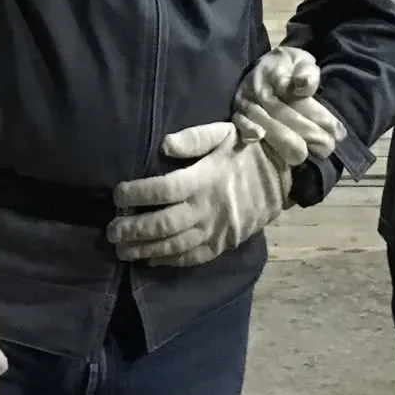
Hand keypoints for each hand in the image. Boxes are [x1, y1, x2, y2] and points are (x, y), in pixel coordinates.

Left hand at [111, 121, 290, 267]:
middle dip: (133, 229)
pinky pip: (193, 257)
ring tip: (122, 249)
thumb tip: (163, 145)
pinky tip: (150, 260)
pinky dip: (170, 261)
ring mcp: (216, 230)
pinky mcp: (223, 244)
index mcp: (205, 178)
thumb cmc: (247, 149)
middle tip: (111, 230)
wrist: (283, 175)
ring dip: (144, 249)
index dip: (137, 193)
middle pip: (163, 224)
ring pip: (174, 245)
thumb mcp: (224, 133)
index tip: (117, 194)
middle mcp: (207, 208)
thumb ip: (194, 138)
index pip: (163, 190)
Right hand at [232, 45, 346, 165]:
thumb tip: (304, 86)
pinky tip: (260, 139)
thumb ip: (307, 72)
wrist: (265, 65)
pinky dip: (248, 131)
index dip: (318, 116)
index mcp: (276, 73)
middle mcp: (259, 87)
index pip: (297, 97)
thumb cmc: (289, 67)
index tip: (337, 130)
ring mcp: (246, 101)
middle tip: (328, 147)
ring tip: (304, 154)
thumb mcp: (302, 61)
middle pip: (283, 113)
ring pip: (265, 123)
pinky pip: (239, 124)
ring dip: (285, 141)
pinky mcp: (237, 114)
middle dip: (308, 133)